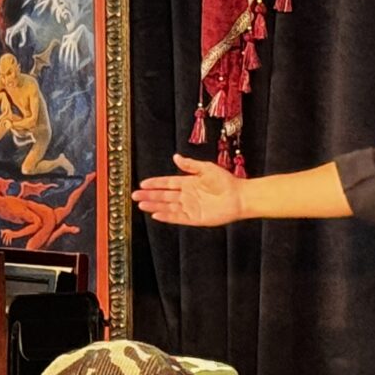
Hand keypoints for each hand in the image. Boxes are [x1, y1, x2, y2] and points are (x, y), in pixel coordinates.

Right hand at [133, 153, 247, 226]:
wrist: (239, 196)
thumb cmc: (226, 181)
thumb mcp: (206, 168)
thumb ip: (190, 165)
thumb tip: (175, 157)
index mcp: (188, 183)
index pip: (167, 183)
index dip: (155, 183)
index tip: (143, 183)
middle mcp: (187, 195)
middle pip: (164, 196)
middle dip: (149, 195)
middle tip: (135, 195)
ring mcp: (190, 207)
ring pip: (168, 206)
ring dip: (154, 205)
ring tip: (141, 204)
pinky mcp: (195, 218)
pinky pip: (178, 217)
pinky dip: (167, 216)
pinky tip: (156, 214)